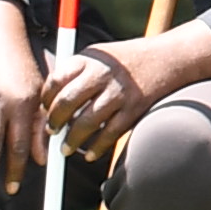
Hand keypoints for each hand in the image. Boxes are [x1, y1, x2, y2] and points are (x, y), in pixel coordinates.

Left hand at [36, 23, 210, 152]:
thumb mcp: (98, 55)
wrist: (167, 58)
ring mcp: (119, 92)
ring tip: (65, 149)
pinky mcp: (134, 109)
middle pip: (67, 102)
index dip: (45, 100)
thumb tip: (48, 103)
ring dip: (72, 140)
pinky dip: (97, 147)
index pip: (56, 80)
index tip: (43, 111)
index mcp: (89, 58)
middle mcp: (102, 74)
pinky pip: (110, 134)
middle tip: (51, 132)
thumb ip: (75, 72)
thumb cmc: (125, 60)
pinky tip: (90, 154)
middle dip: (54, 122)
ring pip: (86, 122)